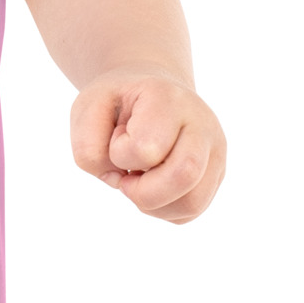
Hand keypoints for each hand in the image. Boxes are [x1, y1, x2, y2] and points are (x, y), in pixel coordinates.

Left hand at [71, 72, 225, 222]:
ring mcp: (215, 150)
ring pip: (193, 202)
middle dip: (143, 192)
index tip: (116, 138)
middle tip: (126, 177)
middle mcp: (201, 122)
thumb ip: (88, 149)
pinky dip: (164, 209)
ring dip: (153, 205)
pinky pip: (193, 210)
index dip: (119, 155)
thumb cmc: (116, 104)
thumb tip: (118, 181)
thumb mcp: (87, 110)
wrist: (146, 92)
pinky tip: (152, 185)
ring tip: (139, 180)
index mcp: (167, 98)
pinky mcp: (216, 173)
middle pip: (184, 175)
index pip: (146, 148)